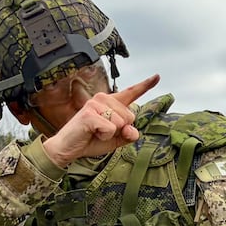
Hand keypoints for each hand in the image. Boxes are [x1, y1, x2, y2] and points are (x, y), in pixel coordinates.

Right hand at [42, 74, 160, 167]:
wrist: (68, 148)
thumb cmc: (90, 140)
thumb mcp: (115, 139)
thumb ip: (128, 134)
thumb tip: (132, 130)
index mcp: (111, 102)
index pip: (131, 93)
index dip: (145, 85)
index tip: (157, 76)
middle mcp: (103, 98)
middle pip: (130, 116)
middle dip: (120, 130)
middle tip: (102, 132)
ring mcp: (96, 104)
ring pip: (121, 123)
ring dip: (110, 134)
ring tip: (95, 132)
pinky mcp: (90, 113)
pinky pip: (111, 129)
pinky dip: (104, 137)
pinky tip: (92, 133)